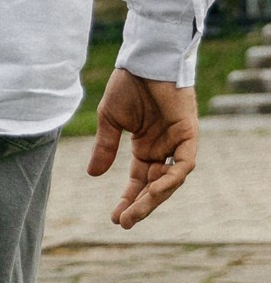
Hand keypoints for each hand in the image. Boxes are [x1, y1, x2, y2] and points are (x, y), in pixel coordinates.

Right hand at [88, 68, 197, 227]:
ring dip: (155, 198)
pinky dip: (172, 178)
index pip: (140, 182)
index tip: (115, 218)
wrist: (144, 60)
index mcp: (146, 148)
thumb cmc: (128, 85)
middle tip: (124, 222)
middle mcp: (164, 149)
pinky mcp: (189, 135)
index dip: (129, 200)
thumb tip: (93, 175)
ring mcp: (178, 143)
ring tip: (136, 212)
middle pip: (156, 186)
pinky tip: (155, 189)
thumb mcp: (110, 121)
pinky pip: (184, 164)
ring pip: (171, 180)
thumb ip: (105, 147)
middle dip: (141, 205)